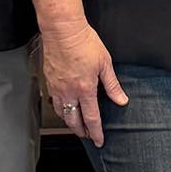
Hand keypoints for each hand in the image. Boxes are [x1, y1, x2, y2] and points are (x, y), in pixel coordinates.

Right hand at [40, 18, 127, 145]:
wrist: (63, 30)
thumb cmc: (84, 42)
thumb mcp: (105, 64)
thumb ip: (113, 85)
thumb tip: (121, 100)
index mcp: (85, 89)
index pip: (91, 118)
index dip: (96, 132)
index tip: (99, 140)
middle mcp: (68, 92)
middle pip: (74, 120)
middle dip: (81, 131)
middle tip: (87, 136)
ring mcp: (56, 87)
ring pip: (62, 112)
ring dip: (70, 122)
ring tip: (76, 125)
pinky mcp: (49, 80)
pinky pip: (54, 101)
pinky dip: (60, 109)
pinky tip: (64, 108)